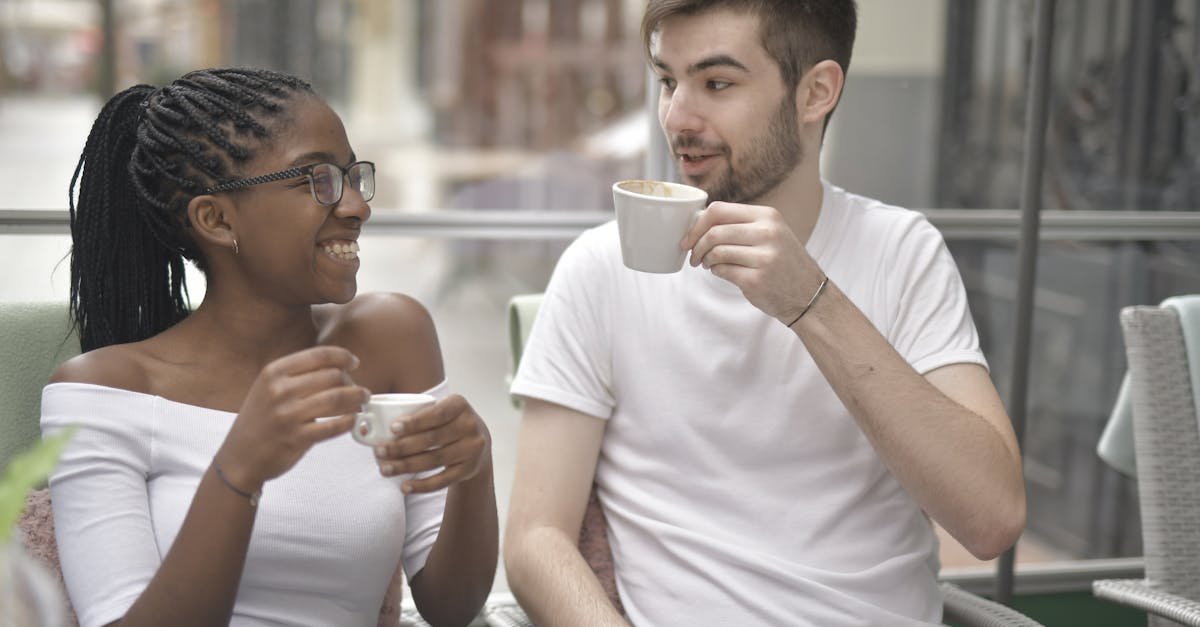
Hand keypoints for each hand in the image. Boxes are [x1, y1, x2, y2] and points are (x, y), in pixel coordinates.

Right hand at [217, 346, 366, 490]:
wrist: (239, 458)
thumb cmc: (259, 421)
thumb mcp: (267, 388)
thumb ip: (296, 375)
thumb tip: (337, 365)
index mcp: (274, 372)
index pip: (319, 355)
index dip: (343, 357)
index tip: (353, 363)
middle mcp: (280, 391)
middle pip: (333, 376)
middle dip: (351, 382)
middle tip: (358, 389)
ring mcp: (288, 415)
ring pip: (337, 398)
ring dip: (357, 399)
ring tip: (362, 401)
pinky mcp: (296, 438)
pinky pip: (334, 426)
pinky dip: (349, 421)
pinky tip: (352, 420)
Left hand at [372, 394, 491, 493]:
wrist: (478, 444)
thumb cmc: (448, 424)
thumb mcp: (442, 411)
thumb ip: (419, 413)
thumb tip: (376, 423)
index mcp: (460, 405)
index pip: (437, 413)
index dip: (415, 422)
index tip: (392, 428)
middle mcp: (470, 425)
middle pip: (432, 439)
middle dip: (402, 446)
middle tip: (379, 451)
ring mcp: (472, 449)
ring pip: (434, 460)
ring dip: (406, 466)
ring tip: (385, 469)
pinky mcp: (469, 469)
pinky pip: (442, 480)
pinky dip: (422, 485)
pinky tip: (404, 486)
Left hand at [683, 201, 824, 322]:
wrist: (808, 295)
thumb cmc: (783, 263)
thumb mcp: (771, 234)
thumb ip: (741, 225)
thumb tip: (698, 224)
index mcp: (768, 216)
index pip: (719, 210)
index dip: (697, 224)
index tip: (688, 237)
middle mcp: (768, 233)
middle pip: (714, 232)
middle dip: (696, 246)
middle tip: (694, 256)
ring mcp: (764, 257)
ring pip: (716, 252)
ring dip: (706, 260)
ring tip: (709, 265)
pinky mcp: (757, 280)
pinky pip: (722, 271)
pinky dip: (716, 272)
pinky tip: (722, 273)